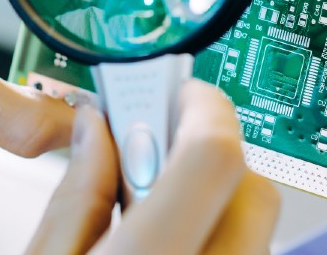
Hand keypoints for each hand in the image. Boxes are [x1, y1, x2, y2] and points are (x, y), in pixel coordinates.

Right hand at [27, 80, 279, 253]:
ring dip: (210, 194)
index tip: (174, 87)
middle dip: (202, 151)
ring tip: (148, 205)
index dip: (197, 104)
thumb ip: (73, 197)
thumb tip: (95, 129)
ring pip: (253, 220)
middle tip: (149, 146)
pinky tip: (169, 237)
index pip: (214, 156)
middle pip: (249, 185)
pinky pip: (245, 248)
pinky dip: (213, 227)